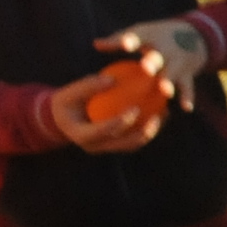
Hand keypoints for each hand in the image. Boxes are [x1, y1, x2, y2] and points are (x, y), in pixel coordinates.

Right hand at [45, 32, 189, 151]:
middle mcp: (94, 146)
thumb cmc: (66, 102)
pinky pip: (135, 138)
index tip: (135, 108)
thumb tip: (112, 79)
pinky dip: (148, 127)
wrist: (62, 119)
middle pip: (123, 144)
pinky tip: (161, 112)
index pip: (102, 132)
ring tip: (165, 115)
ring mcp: (106, 148)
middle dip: (143, 133)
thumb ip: (89, 86)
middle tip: (158, 116)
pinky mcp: (114, 145)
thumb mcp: (69, 92)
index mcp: (81, 135)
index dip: (119, 123)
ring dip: (151, 132)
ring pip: (133, 144)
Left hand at [103, 18, 211, 108]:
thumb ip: (118, 40)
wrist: (195, 35)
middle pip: (158, 56)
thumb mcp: (141, 33)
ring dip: (170, 81)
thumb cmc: (157, 37)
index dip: (131, 40)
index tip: (124, 44)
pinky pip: (187, 86)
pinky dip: (188, 96)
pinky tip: (186, 108)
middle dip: (153, 62)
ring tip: (165, 92)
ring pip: (173, 73)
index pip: (139, 37)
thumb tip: (96, 44)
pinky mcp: (188, 72)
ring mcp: (179, 61)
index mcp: (151, 37)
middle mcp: (166, 48)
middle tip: (147, 69)